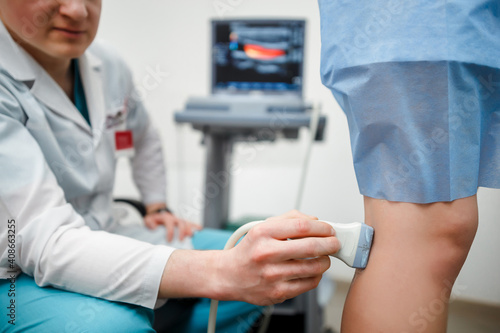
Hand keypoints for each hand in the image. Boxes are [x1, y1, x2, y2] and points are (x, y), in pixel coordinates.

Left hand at [144, 205, 201, 241]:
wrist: (159, 213)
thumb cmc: (154, 220)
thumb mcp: (148, 220)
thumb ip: (149, 223)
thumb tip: (154, 227)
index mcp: (166, 217)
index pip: (169, 223)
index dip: (170, 231)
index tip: (169, 240)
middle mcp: (175, 218)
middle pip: (181, 222)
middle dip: (182, 231)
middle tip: (181, 240)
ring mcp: (180, 219)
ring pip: (187, 222)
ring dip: (190, 229)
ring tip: (191, 236)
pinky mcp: (184, 222)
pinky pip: (191, 223)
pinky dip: (196, 226)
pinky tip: (200, 230)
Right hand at [216, 210, 339, 304]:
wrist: (230, 275)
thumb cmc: (250, 250)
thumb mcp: (263, 227)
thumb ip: (289, 219)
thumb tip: (315, 220)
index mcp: (262, 233)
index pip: (301, 226)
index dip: (321, 227)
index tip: (329, 229)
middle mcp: (266, 254)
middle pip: (310, 247)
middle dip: (330, 244)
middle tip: (334, 243)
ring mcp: (272, 275)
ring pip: (313, 268)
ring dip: (325, 261)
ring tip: (323, 257)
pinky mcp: (277, 293)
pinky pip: (308, 284)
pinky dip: (316, 276)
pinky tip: (311, 270)